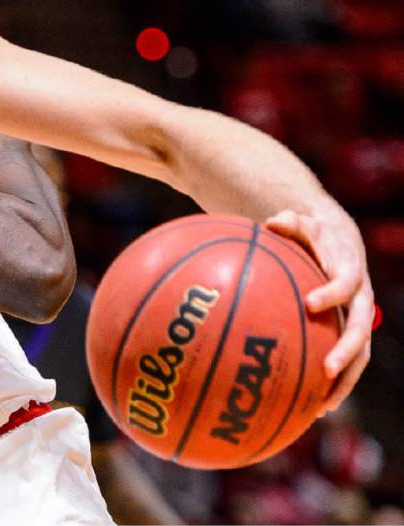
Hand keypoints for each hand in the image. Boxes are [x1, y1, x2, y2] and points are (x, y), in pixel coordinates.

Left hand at [264, 209, 372, 413]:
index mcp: (350, 271)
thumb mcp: (302, 222)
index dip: (332, 293)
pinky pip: (346, 362)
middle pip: (361, 329)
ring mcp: (358, 319)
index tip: (311, 303)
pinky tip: (310, 408)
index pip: (346, 283)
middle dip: (347, 350)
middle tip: (326, 368)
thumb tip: (270, 222)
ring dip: (345, 380)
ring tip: (323, 405)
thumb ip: (289, 222)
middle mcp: (361, 299)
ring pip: (360, 355)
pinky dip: (333, 385)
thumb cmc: (312, 232)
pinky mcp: (349, 332)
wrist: (339, 241)